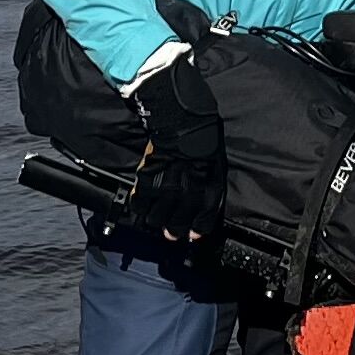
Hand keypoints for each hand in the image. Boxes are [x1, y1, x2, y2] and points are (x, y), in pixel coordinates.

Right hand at [127, 55, 225, 243]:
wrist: (182, 119)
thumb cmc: (203, 140)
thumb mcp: (215, 167)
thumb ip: (208, 190)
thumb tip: (201, 209)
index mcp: (208, 190)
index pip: (203, 222)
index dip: (195, 231)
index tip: (190, 235)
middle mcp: (188, 193)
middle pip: (177, 225)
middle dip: (173, 231)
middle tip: (169, 232)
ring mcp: (166, 187)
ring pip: (156, 218)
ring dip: (155, 219)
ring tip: (154, 216)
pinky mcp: (147, 179)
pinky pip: (139, 202)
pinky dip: (139, 205)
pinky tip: (142, 202)